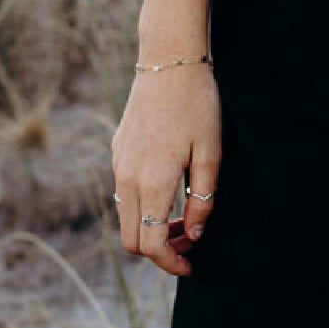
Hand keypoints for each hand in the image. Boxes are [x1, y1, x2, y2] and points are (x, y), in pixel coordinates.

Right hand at [110, 64, 221, 278]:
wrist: (168, 61)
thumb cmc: (197, 106)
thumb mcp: (211, 154)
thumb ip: (203, 200)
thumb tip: (194, 235)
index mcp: (152, 183)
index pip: (151, 244)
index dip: (171, 263)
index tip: (192, 266)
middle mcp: (127, 178)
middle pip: (132, 239)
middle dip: (159, 251)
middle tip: (190, 243)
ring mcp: (118, 164)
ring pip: (126, 218)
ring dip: (151, 228)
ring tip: (184, 218)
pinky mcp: (117, 152)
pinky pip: (124, 194)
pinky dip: (144, 206)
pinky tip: (171, 190)